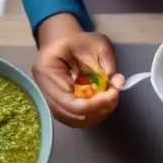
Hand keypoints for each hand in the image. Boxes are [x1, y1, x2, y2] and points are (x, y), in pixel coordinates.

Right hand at [33, 13, 121, 127]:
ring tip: (110, 99)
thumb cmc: (78, 41)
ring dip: (96, 113)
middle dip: (98, 109)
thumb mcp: (96, 42)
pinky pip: (76, 119)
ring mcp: (50, 101)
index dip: (94, 103)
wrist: (64, 44)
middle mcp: (44, 90)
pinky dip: (93, 114)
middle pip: (71, 114)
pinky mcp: (59, 107)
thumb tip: (118, 83)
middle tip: (114, 96)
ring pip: (74, 120)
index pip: (68, 101)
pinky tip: (102, 103)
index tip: (114, 93)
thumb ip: (108, 60)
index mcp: (46, 70)